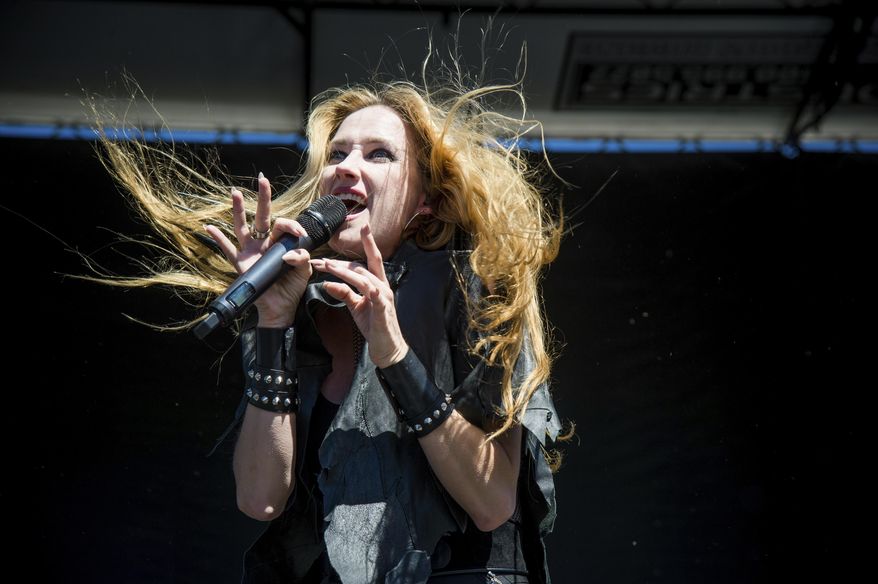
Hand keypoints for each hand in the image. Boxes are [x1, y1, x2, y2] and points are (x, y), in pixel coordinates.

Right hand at [204, 173, 311, 326]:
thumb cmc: (292, 287)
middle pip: (262, 217)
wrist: (280, 307)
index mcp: (280, 243)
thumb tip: (290, 253)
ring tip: (236, 192)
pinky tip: (209, 227)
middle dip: (263, 198)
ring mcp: (250, 252)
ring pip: (242, 227)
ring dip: (238, 210)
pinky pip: (226, 250)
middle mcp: (264, 243)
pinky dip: (218, 239)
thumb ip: (302, 258)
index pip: (283, 225)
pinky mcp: (240, 263)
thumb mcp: (304, 271)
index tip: (300, 232)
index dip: (291, 225)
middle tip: (263, 180)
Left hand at [311, 224, 407, 367]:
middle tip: (321, 260)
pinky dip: (362, 288)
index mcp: (378, 283)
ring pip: (364, 277)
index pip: (373, 259)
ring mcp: (384, 296)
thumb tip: (328, 282)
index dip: (369, 243)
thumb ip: (344, 293)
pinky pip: (372, 294)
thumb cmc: (374, 326)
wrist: (387, 348)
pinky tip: (352, 284)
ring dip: (345, 272)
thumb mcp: (356, 306)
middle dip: (342, 263)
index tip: (364, 227)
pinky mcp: (383, 309)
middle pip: (364, 266)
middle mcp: (383, 286)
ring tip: (327, 267)